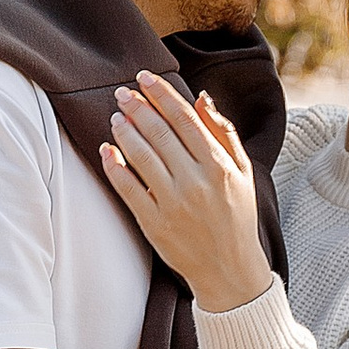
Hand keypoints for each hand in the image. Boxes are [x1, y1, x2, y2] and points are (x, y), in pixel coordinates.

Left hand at [101, 72, 272, 312]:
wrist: (230, 270)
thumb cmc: (237, 216)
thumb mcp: (243, 172)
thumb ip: (224, 133)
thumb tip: (202, 98)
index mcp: (219, 166)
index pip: (185, 119)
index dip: (162, 95)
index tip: (145, 78)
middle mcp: (195, 183)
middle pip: (159, 133)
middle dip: (137, 108)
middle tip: (121, 92)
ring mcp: (173, 204)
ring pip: (141, 157)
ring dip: (124, 132)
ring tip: (116, 116)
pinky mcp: (154, 224)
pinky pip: (128, 189)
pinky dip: (114, 167)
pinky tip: (106, 149)